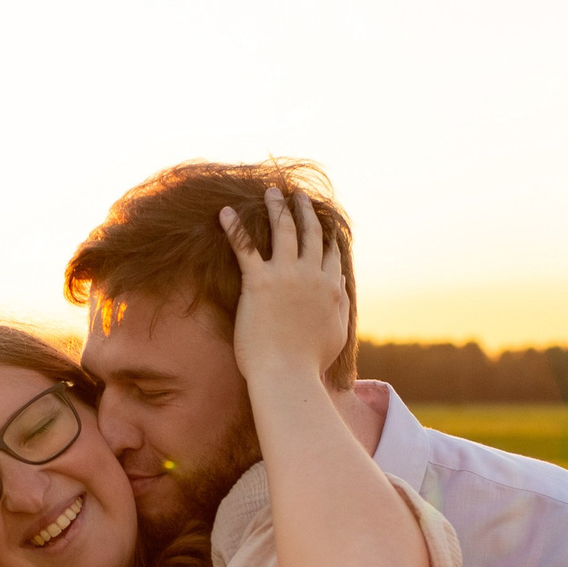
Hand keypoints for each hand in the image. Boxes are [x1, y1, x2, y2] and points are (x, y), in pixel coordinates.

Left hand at [221, 186, 348, 390]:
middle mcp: (312, 275)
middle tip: (297, 196)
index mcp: (331, 288)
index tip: (320, 221)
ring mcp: (286, 276)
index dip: (326, 235)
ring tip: (271, 192)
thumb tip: (343, 281)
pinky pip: (244, 247)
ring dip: (277, 207)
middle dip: (304, 211)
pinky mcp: (259, 283)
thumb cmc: (309, 363)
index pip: (331, 253)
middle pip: (310, 233)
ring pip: (283, 230)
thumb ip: (343, 305)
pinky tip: (224, 212)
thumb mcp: (337, 334)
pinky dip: (234, 226)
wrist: (286, 375)